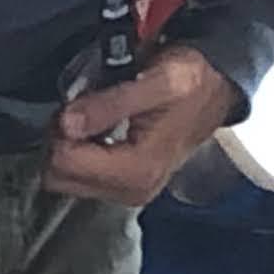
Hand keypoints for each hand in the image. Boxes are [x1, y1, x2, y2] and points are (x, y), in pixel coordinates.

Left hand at [45, 46, 241, 206]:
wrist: (215, 90)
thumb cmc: (191, 83)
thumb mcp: (156, 82)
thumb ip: (110, 104)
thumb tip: (67, 123)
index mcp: (138, 170)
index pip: (65, 164)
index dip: (62, 129)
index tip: (78, 105)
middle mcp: (131, 190)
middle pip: (58, 178)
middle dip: (61, 141)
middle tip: (81, 111)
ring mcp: (126, 191)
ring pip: (65, 179)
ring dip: (69, 146)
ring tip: (91, 117)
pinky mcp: (123, 185)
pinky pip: (80, 176)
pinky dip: (79, 151)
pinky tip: (96, 129)